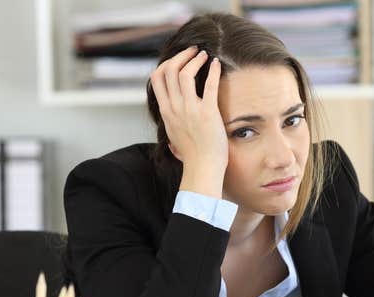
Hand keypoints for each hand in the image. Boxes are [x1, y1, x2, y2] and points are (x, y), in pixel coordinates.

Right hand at [150, 46, 226, 196]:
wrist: (203, 168)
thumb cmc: (192, 157)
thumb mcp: (175, 140)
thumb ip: (171, 131)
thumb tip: (170, 136)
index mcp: (166, 112)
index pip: (156, 78)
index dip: (166, 63)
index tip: (179, 60)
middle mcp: (174, 108)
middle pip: (168, 70)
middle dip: (181, 56)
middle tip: (193, 51)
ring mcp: (190, 110)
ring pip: (184, 73)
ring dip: (195, 60)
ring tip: (204, 55)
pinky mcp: (207, 113)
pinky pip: (208, 85)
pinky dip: (212, 71)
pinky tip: (216, 64)